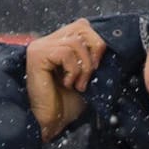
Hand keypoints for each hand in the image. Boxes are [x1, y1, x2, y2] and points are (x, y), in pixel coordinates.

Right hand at [26, 19, 102, 142]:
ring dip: (84, 67)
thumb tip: (111, 49)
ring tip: (78, 84)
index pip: (84, 26)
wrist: (51, 122)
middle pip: (81, 27)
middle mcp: (47, 41)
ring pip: (75, 43)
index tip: (98, 68)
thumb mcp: (88, 79)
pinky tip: (67, 84)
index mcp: (59, 43)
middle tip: (91, 74)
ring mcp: (40, 47)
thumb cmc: (67, 104)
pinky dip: (73, 70)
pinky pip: (64, 53)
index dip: (97, 44)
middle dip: (94, 52)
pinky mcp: (37, 55)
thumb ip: (95, 61)